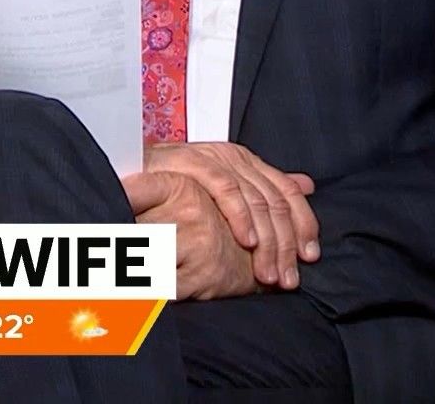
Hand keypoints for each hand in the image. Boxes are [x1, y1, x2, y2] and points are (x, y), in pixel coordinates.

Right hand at [130, 142, 317, 290]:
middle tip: (287, 278)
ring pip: (257, 200)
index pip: (287, 192)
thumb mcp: (221, 190)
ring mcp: (214, 157)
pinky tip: (247, 241)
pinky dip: (240, 217)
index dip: (303, 225)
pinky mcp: (194, 161)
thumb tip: (307, 184)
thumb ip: (262, 188)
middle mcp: (234, 156)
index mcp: (245, 161)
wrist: (126, 169)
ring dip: (268, 241)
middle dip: (286, 244)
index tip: (309, 258)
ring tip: (268, 273)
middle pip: (276, 201)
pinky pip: (227, 189)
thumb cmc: (170, 186)